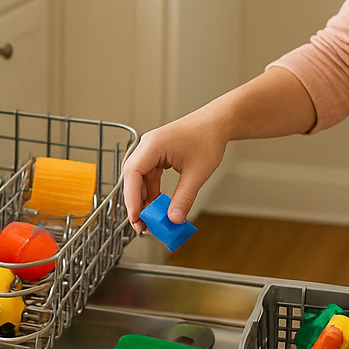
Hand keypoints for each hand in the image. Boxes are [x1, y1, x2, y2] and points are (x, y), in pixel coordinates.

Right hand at [121, 110, 228, 232]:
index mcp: (152, 145)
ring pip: (140, 181)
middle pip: (132, 179)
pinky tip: (159, 207)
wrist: (217, 123)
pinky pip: (149, 178)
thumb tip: (174, 219)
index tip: (136, 217)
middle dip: (136, 203)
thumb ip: (184, 197)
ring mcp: (151, 151)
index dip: (131, 197)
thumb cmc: (207, 139)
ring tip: (152, 221)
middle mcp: (147, 147)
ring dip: (145, 201)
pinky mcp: (157, 156)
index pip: (132, 173)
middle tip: (143, 225)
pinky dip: (153, 193)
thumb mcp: (197, 173)